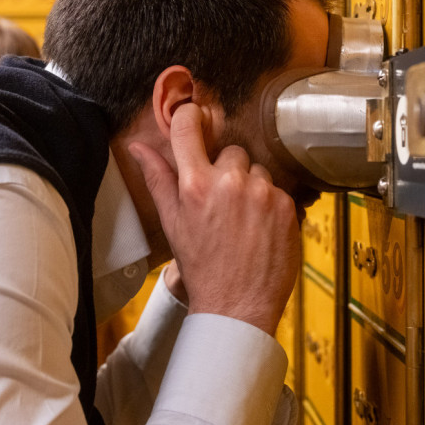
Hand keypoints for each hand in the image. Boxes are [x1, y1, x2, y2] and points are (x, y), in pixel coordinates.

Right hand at [129, 103, 300, 335]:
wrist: (237, 306)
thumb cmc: (202, 267)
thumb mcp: (172, 222)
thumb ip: (157, 179)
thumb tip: (139, 147)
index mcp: (195, 184)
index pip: (189, 126)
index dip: (191, 118)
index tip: (195, 120)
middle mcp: (230, 182)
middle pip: (231, 151)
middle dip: (227, 171)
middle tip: (222, 205)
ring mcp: (261, 192)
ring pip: (257, 170)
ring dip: (251, 188)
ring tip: (243, 222)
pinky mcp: (286, 205)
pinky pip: (277, 190)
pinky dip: (270, 205)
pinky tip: (260, 230)